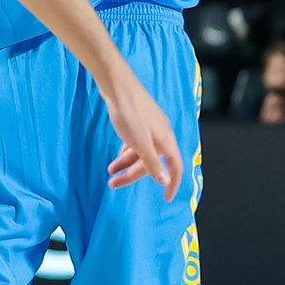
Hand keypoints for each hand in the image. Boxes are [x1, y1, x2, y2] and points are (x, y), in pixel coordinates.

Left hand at [98, 69, 184, 198]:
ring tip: (110, 170)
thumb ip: (152, 162)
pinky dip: (128, 151)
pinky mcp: (139, 120)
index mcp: (165, 140)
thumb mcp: (140, 143)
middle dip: (133, 174)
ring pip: (142, 151)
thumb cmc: (129, 113)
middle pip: (152, 161)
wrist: (117, 86)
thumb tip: (166, 180)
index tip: (166, 198)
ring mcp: (150, 126)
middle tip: (113, 183)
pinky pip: (137, 142)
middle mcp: (161, 134)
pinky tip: (118, 154)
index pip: (175, 167)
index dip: (172, 183)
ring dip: (127, 163)